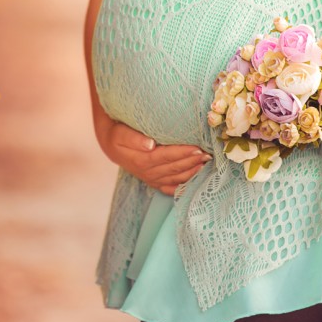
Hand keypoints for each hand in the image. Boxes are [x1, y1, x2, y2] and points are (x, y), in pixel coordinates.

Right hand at [96, 118, 211, 195]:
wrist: (113, 146)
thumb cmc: (118, 135)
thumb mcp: (121, 134)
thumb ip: (134, 139)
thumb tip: (150, 144)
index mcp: (142, 160)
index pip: (166, 157)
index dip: (183, 153)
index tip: (197, 148)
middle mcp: (149, 173)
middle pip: (175, 168)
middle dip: (193, 161)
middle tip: (209, 154)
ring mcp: (153, 179)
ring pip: (177, 178)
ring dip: (193, 171)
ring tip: (207, 163)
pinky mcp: (156, 182)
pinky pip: (173, 187)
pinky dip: (186, 184)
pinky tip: (199, 179)